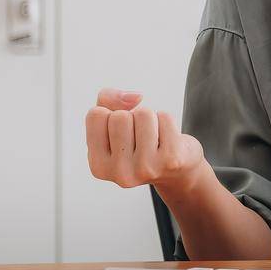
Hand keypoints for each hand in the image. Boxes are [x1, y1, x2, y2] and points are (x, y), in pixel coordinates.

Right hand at [85, 87, 205, 192]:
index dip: (110, 114)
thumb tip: (137, 97)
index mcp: (99, 166)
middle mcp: (120, 172)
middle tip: (139, 135)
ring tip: (153, 137)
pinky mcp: (171, 160)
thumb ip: (107, 99)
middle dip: (131, 117)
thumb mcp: (110, 123)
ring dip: (150, 117)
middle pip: (120, 116)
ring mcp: (146, 168)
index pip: (96, 115)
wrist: (175, 170)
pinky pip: (165, 117)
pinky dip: (167, 120)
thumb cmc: (137, 142)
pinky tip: (167, 139)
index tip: (120, 132)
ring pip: (143, 113)